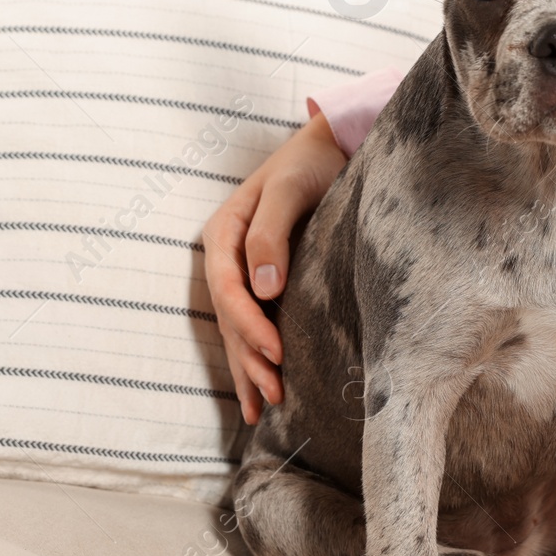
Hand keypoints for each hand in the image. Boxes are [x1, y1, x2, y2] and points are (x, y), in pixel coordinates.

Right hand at [202, 112, 346, 422]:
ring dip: (249, 369)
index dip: (248, 323)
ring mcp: (244, 272)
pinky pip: (254, 326)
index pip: (228, 288)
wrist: (331, 146)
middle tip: (277, 393)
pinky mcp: (266, 283)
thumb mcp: (289, 189)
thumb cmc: (310, 162)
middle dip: (250, 357)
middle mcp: (228, 257)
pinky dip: (256, 359)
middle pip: (231, 316)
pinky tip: (262, 394)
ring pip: (239, 329)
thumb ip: (270, 233)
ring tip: (265, 409)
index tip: (276, 352)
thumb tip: (262, 288)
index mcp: (224, 231)